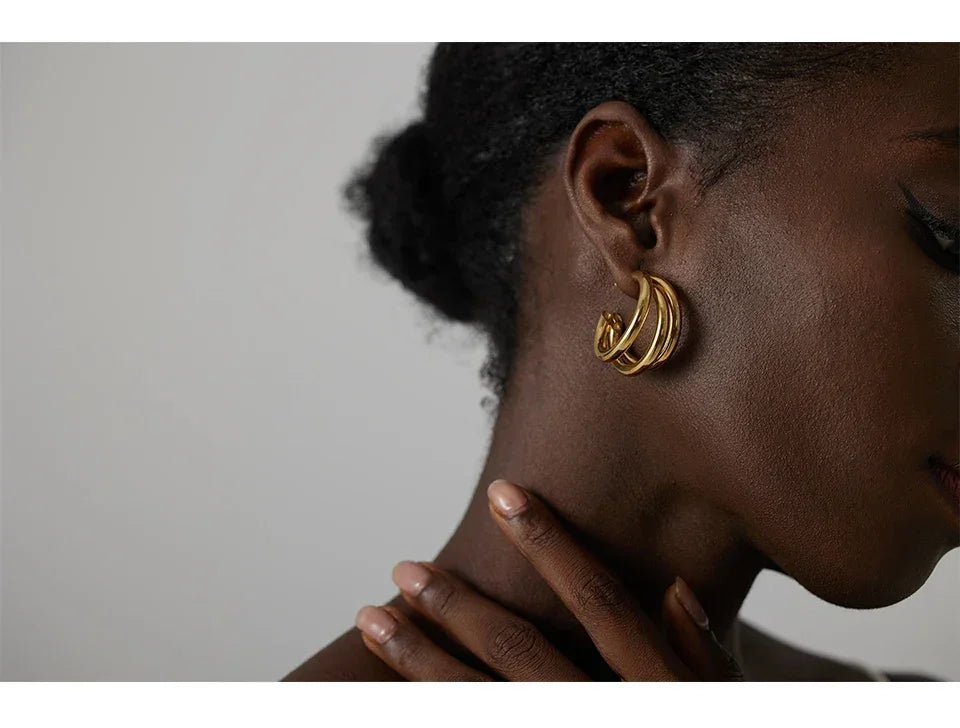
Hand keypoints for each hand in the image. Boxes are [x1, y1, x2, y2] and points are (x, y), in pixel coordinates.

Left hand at [354, 479, 743, 680]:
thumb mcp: (729, 705)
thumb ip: (704, 657)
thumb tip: (677, 588)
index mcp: (656, 689)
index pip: (597, 602)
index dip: (548, 543)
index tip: (503, 495)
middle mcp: (602, 714)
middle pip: (518, 653)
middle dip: (456, 606)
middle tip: (405, 568)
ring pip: (477, 701)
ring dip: (417, 660)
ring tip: (373, 620)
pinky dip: (426, 709)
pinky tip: (385, 691)